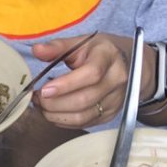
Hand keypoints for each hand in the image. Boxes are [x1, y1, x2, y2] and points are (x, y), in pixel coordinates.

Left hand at [31, 34, 154, 127]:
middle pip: (84, 99)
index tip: (44, 90)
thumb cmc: (101, 52)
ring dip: (57, 115)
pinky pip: (84, 123)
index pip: (91, 74)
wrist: (130, 66)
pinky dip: (64, 121)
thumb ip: (58, 47)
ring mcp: (114, 101)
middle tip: (37, 99)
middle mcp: (116, 80)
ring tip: (42, 107)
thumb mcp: (82, 42)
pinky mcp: (109, 115)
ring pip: (83, 116)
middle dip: (55, 103)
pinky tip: (53, 113)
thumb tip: (37, 50)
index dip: (66, 85)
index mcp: (109, 57)